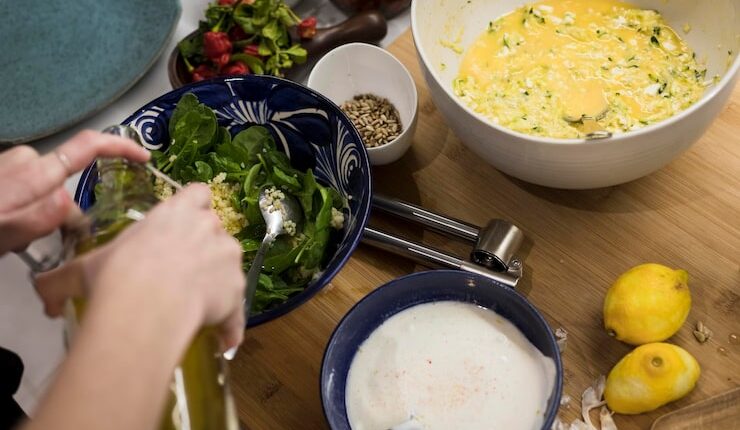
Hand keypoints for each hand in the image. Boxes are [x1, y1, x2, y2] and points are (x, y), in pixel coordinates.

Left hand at [0, 130, 149, 254]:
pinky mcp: (1, 169)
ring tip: (19, 241)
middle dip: (65, 209)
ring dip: (41, 212)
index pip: (89, 146)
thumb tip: (74, 208)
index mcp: (38, 173)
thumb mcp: (9, 233)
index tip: (143, 158)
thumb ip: (46, 217)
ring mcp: (11, 161)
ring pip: (45, 188)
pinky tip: (9, 229)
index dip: (122, 147)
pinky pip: (26, 188)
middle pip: (66, 180)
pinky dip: (25, 208)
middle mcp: (27, 159)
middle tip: (55, 240)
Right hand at [35, 184, 245, 349]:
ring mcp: (229, 259)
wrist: (148, 306)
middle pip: (216, 229)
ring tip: (197, 307)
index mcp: (177, 213)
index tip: (185, 223)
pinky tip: (223, 341)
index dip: (195, 207)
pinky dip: (231, 325)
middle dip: (205, 247)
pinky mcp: (237, 291)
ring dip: (219, 283)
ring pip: (230, 266)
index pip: (198, 194)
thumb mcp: (84, 270)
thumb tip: (43, 296)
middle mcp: (209, 229)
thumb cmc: (118, 276)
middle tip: (182, 270)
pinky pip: (237, 311)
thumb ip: (62, 279)